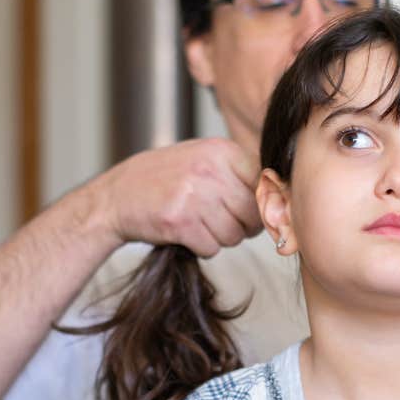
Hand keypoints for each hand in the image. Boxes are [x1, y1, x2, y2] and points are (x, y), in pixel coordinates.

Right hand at [97, 138, 263, 256]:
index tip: (250, 213)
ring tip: (199, 223)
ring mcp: (194, 196)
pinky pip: (212, 248)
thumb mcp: (203, 160)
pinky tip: (185, 232)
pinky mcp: (180, 222)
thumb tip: (283, 204)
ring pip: (234, 235)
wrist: (116, 197)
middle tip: (220, 221)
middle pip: (253, 215)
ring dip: (220, 238)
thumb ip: (240, 175)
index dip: (262, 206)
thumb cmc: (164, 180)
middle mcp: (210, 170)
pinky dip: (202, 247)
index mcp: (221, 151)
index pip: (265, 186)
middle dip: (242, 226)